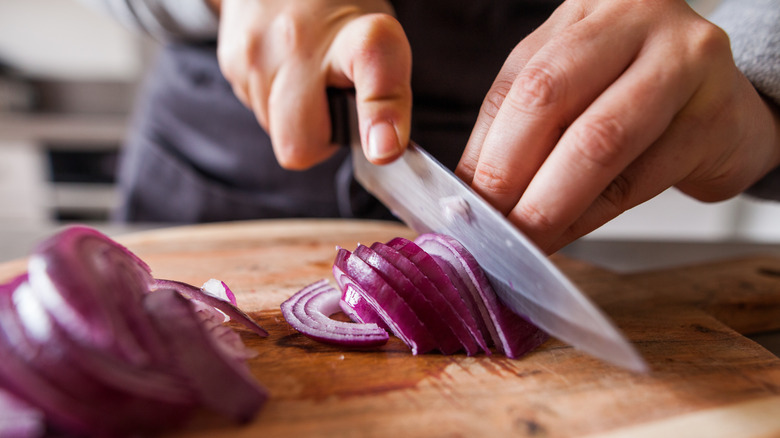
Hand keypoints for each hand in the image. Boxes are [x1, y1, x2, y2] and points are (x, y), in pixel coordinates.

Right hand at [215, 0, 411, 168]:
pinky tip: (284, 71)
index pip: (372, 65)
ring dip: (296, 120)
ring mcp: (257, 51)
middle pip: (300, 142)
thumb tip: (381, 151)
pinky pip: (258, 112)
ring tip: (307, 78)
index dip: (380, 114)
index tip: (384, 148)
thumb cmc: (340, 21)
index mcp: (356, 33)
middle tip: (334, 105)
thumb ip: (386, 98)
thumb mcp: (381, 44)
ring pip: (276, 133)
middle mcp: (300, 40)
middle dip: (318, 140)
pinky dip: (274, 103)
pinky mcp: (231, 60)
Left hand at [456, 0, 779, 252]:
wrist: (729, 110)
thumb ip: (523, 125)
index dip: (483, 147)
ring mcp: (682, 62)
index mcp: (585, 12)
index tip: (460, 200)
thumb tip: (470, 189)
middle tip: (490, 224)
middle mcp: (634, 20)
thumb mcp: (577, 91)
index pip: (519, 81)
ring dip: (549, 203)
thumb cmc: (641, 99)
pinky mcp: (713, 118)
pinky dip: (590, 216)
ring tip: (523, 239)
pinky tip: (565, 236)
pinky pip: (638, 179)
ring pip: (596, 141)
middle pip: (548, 97)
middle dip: (508, 173)